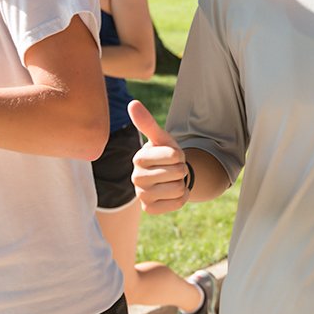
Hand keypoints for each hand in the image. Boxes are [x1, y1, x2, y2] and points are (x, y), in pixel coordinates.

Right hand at [128, 100, 189, 214]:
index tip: (172, 156)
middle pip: (178, 173)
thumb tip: (132, 103)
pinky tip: (171, 192)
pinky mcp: (149, 209)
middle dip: (181, 169)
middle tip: (172, 169)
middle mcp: (135, 178)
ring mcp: (141, 195)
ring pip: (179, 188)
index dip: (180, 155)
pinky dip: (181, 197)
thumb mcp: (160, 138)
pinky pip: (178, 203)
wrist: (166, 176)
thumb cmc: (163, 154)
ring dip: (182, 183)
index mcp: (138, 158)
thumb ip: (147, 122)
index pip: (174, 155)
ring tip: (171, 180)